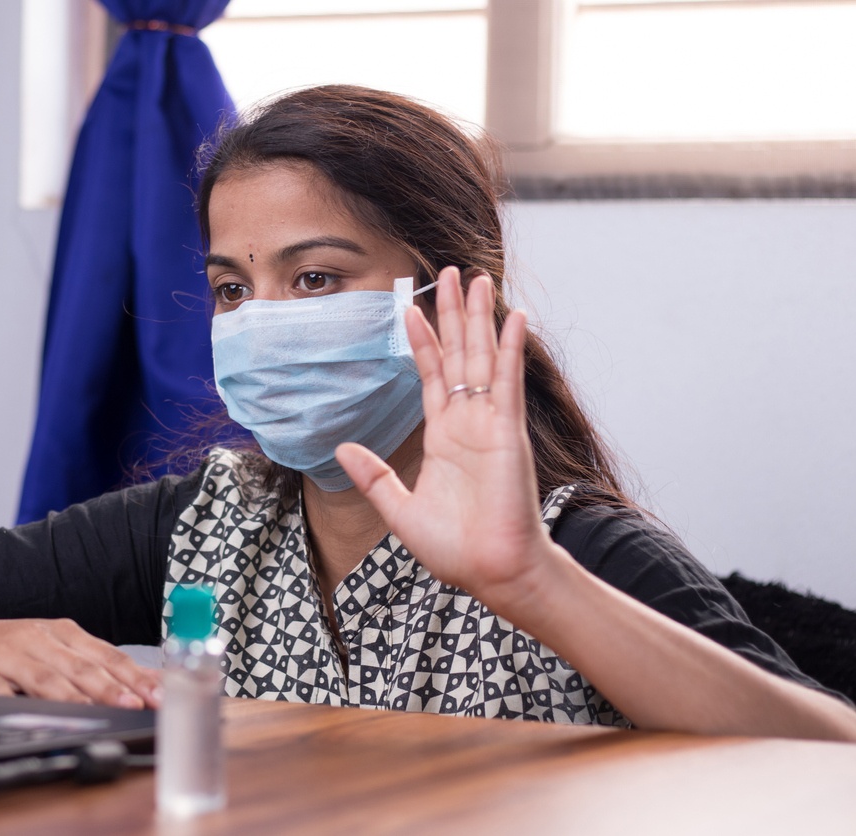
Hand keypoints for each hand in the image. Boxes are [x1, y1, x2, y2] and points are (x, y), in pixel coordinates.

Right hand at [0, 614, 161, 708]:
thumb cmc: (9, 647)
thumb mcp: (54, 647)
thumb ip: (96, 665)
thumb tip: (148, 684)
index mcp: (62, 633)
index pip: (106, 655)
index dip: (133, 675)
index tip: (158, 693)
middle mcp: (37, 640)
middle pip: (80, 666)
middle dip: (111, 687)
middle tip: (136, 704)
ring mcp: (6, 656)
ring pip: (45, 677)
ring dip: (73, 695)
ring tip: (96, 711)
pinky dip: (15, 701)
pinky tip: (31, 714)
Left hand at [336, 266, 563, 610]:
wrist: (491, 572)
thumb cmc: (455, 549)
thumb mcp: (399, 509)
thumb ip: (374, 477)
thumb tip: (342, 448)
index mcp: (444, 437)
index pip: (432, 375)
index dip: (422, 341)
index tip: (409, 309)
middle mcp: (468, 422)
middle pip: (459, 354)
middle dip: (453, 314)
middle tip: (449, 274)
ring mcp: (491, 424)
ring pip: (483, 357)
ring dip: (480, 318)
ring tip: (477, 279)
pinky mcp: (508, 432)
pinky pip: (508, 381)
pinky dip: (511, 347)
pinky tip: (513, 316)